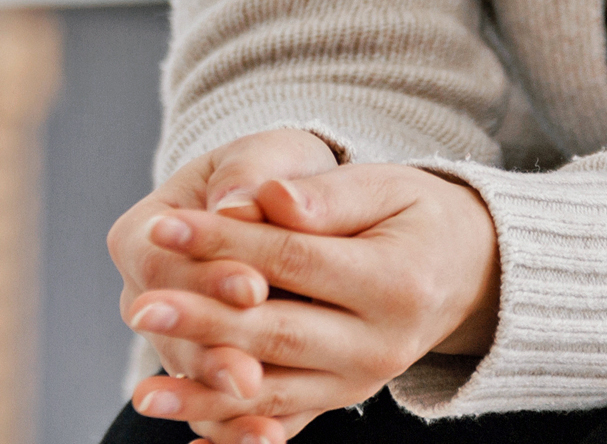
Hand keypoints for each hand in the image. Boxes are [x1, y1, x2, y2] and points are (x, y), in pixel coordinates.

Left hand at [121, 166, 500, 442]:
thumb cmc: (414, 216)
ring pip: (275, 393)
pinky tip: (191, 434)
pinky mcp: (342, 400)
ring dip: (206, 394)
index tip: (165, 226)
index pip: (293, 260)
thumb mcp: (384, 187)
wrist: (465, 273)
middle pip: (278, 334)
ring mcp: (361, 382)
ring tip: (145, 394)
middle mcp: (380, 346)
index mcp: (394, 283)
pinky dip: (238, 432)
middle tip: (141, 312)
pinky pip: (286, 421)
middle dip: (203, 324)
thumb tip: (267, 196)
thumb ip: (324, 196)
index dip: (227, 243)